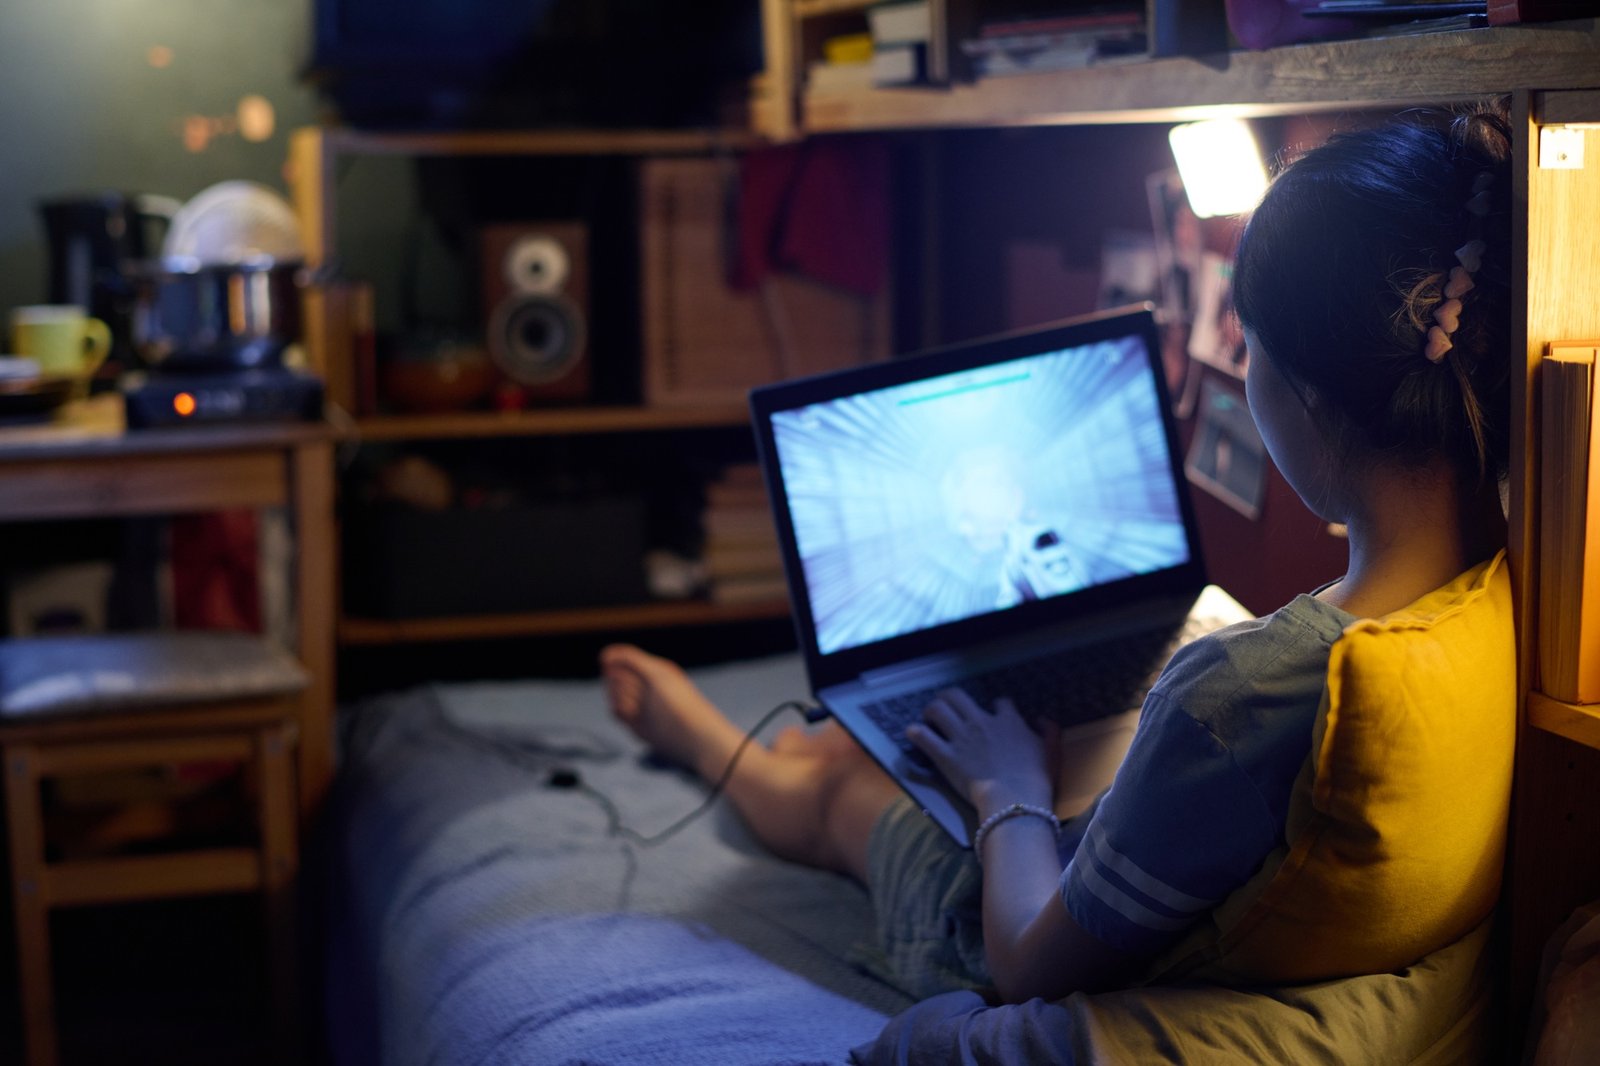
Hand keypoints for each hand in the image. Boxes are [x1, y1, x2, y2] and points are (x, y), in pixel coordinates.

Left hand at [906, 688, 1057, 814]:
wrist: (1014, 799)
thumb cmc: (1036, 779)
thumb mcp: (1052, 752)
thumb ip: (1049, 731)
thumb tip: (1042, 718)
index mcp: (1008, 721)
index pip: (1000, 702)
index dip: (996, 706)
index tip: (994, 712)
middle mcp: (981, 722)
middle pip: (957, 696)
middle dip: (949, 698)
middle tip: (948, 708)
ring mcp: (961, 738)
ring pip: (937, 709)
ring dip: (931, 710)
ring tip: (929, 718)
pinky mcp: (946, 756)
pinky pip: (924, 737)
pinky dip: (916, 732)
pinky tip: (913, 732)